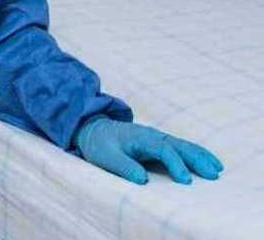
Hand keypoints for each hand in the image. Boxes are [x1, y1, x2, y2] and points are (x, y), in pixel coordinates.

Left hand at [75, 118, 223, 184]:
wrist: (93, 129)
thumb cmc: (99, 144)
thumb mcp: (105, 156)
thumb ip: (123, 166)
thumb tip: (143, 180)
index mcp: (139, 137)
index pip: (163, 149)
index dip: (176, 164)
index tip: (186, 181)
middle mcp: (151, 135)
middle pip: (178, 145)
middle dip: (196, 159)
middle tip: (213, 175)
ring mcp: (155, 138)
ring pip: (182, 145)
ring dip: (200, 156)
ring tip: (217, 169)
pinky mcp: (157, 144)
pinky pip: (179, 147)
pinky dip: (195, 153)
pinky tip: (207, 161)